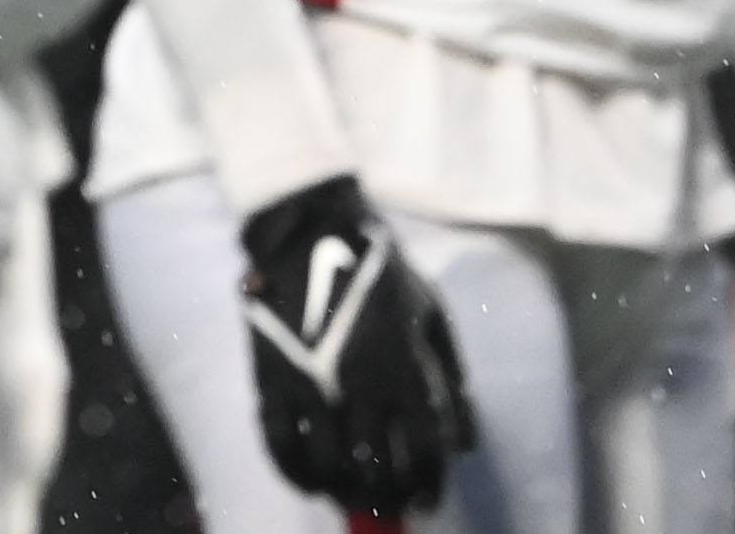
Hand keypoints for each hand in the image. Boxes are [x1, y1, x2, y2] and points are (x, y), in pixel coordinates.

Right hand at [240, 175, 472, 516]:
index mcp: (405, 371)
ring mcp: (312, 383)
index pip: (424, 453)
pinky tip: (307, 479)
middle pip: (377, 470)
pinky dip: (293, 471)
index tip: (427, 501)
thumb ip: (451, 378)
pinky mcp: (271, 376)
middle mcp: (360, 386)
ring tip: (349, 496)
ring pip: (329, 466)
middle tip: (389, 507)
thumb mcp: (432, 312)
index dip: (428, 487)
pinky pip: (277, 442)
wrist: (308, 227)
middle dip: (387, 499)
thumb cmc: (378, 268)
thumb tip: (463, 442)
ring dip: (342, 490)